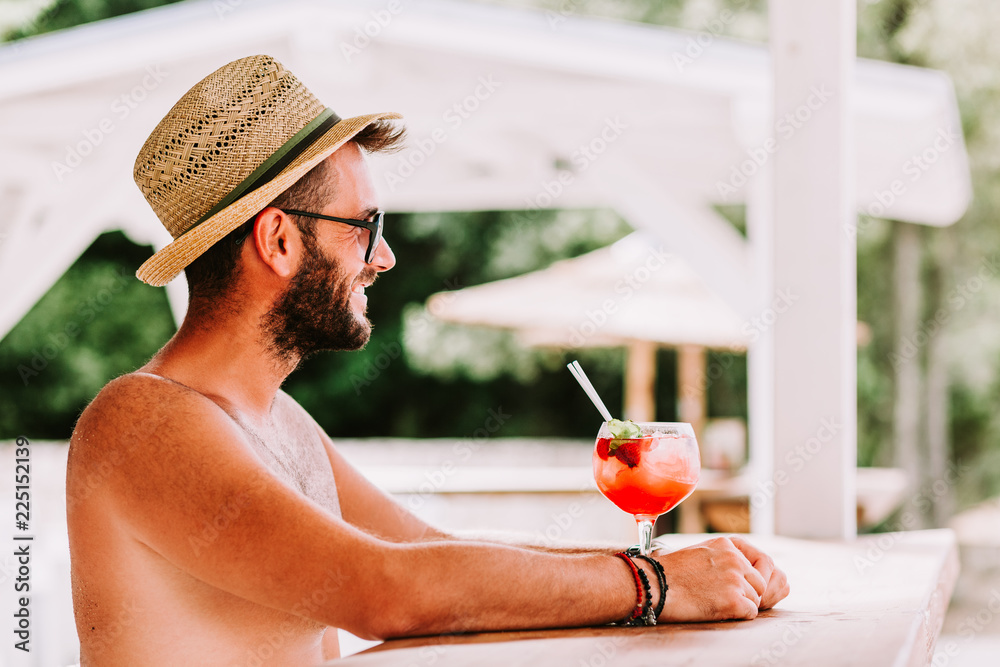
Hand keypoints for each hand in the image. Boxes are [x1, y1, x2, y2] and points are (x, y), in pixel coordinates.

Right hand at [652, 537, 778, 621]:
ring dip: (740, 604)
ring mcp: (735, 579)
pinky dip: (737, 615)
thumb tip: (739, 571)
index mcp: (727, 545)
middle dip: (747, 592)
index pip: (758, 562)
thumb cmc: (670, 572)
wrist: (654, 585)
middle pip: (759, 583)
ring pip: (755, 598)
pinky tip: (718, 610)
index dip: (750, 578)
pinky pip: (750, 612)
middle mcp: (735, 559)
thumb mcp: (700, 552)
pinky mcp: (733, 600)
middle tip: (724, 597)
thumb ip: (722, 556)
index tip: (741, 585)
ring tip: (715, 602)